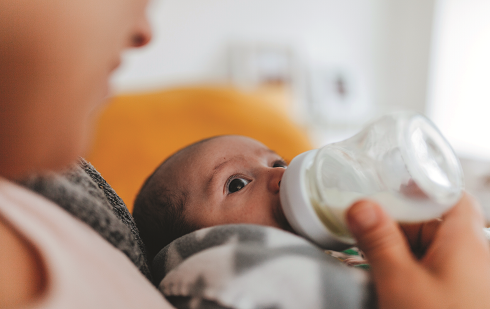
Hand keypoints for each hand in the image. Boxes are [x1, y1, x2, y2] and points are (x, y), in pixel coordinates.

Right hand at [346, 193, 489, 308]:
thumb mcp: (399, 282)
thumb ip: (378, 241)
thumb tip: (361, 207)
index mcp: (465, 242)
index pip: (451, 195)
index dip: (421, 188)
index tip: (390, 190)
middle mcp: (475, 257)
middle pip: (434, 223)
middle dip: (399, 227)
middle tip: (370, 236)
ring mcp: (470, 280)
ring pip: (431, 250)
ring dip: (402, 252)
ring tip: (380, 267)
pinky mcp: (462, 297)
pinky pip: (435, 272)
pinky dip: (412, 272)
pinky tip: (395, 286)